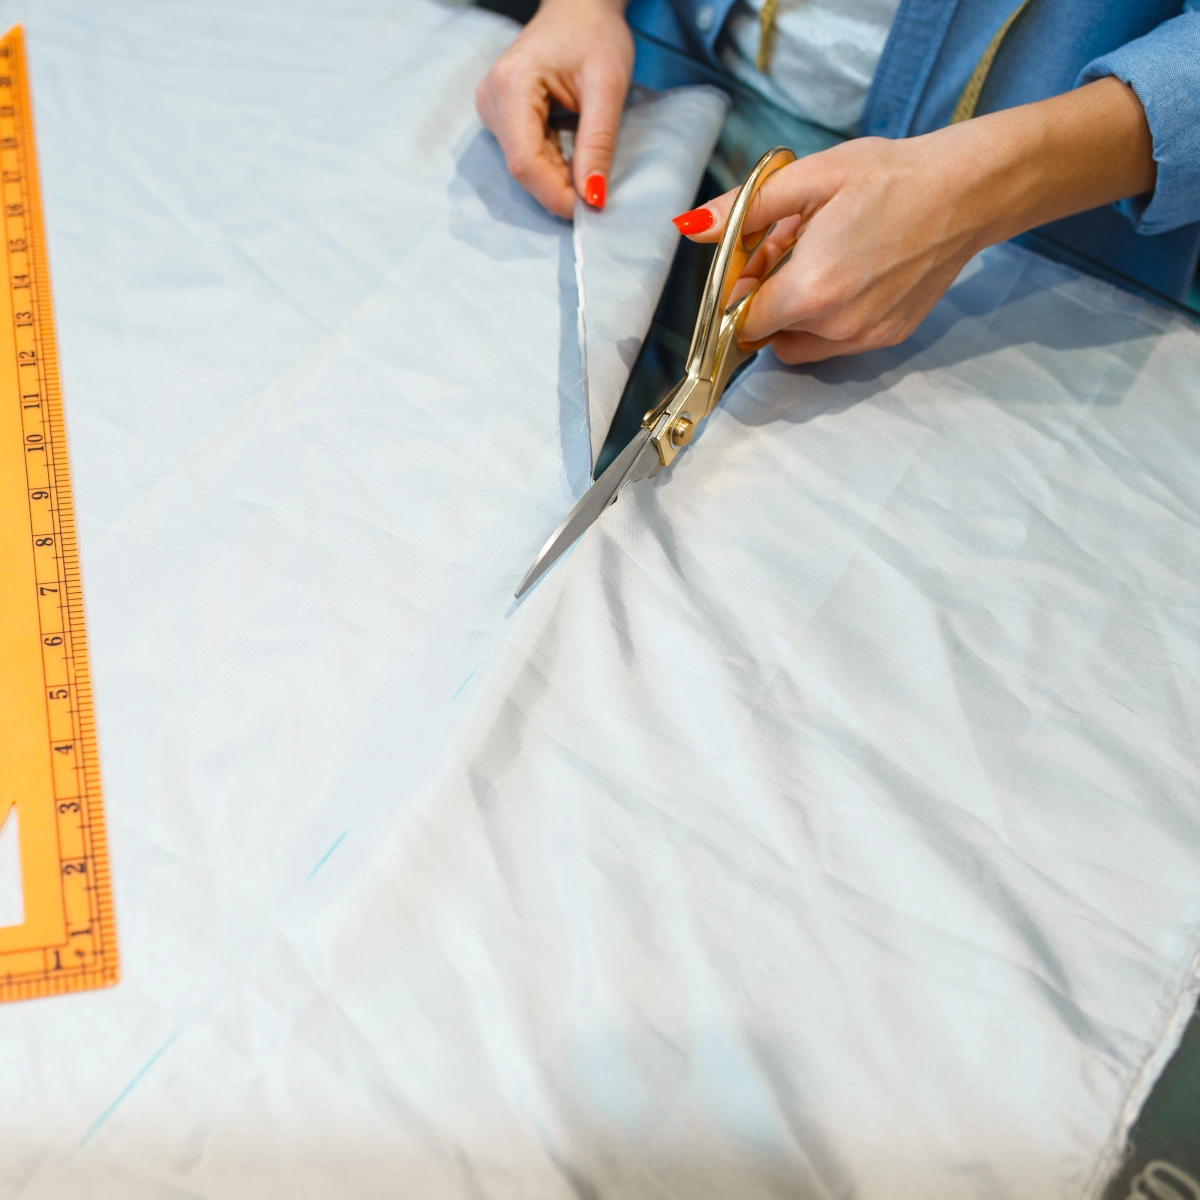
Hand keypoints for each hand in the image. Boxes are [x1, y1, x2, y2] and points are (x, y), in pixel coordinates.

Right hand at [476, 0, 632, 218]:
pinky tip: (572, 155)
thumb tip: (592, 198)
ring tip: (587, 164)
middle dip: (558, 188)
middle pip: (522, 167)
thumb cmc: (594, 35)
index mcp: (511, 85)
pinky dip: (552, 165)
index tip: (590, 208)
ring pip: (523, 166)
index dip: (555, 194)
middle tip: (596, 192)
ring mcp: (492, 108)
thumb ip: (598, 144)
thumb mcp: (607, 88)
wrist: (579, 7)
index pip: (525, 162)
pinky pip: (524, 155)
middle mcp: (491, 99)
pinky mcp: (500, 115)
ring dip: (556, 178)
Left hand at [674, 78, 1155, 363]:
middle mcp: (835, 327)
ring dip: (794, 312)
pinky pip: (833, 343)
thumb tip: (691, 226)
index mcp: (810, 290)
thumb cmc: (890, 177)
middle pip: (768, 333)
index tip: (747, 263)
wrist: (968, 191)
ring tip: (818, 260)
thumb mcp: (809, 177)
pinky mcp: (887, 339)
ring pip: (799, 343)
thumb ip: (744, 209)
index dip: (735, 293)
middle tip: (787, 248)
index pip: (741, 321)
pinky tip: (848, 273)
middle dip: (764, 298)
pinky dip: (825, 318)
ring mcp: (864, 339)